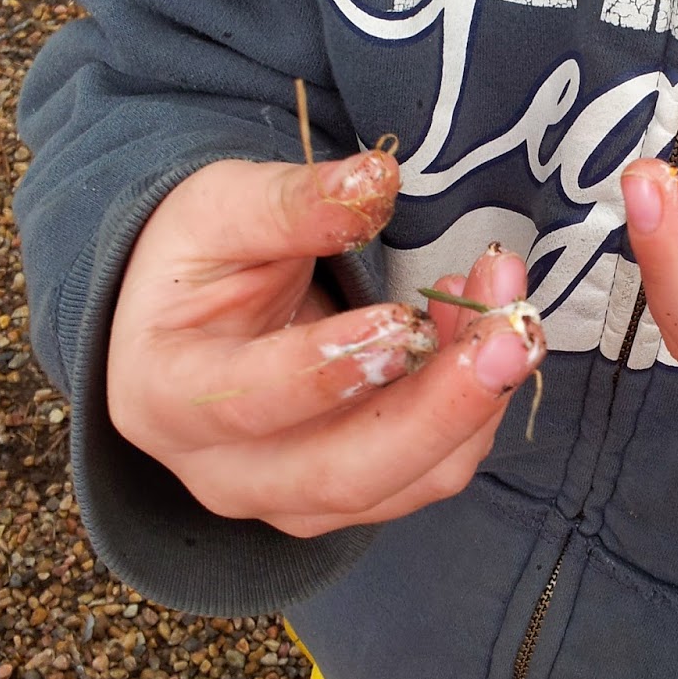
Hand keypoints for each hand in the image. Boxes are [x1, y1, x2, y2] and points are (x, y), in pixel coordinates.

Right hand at [108, 154, 543, 536]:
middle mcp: (226, 473)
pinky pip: (434, 472)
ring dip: (474, 401)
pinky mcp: (355, 499)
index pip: (247, 401)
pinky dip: (474, 406)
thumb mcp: (221, 208)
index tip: (402, 318)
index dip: (328, 368)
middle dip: (440, 409)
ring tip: (505, 308)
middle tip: (510, 337)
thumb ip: (292, 202)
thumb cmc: (202, 261)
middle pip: (342, 473)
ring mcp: (293, 499)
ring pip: (404, 482)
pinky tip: (481, 331)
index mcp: (167, 397)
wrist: (203, 317)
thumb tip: (374, 179)